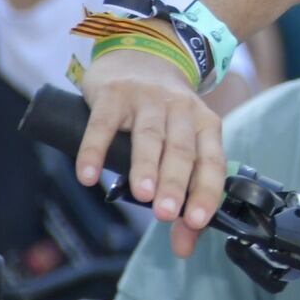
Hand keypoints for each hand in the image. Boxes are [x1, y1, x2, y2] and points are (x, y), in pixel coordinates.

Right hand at [76, 41, 225, 257]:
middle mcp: (180, 110)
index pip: (211, 161)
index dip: (206, 191)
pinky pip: (103, 123)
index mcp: (204, 125)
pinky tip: (88, 176)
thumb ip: (183, 197)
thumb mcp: (181, 145)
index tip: (197, 221)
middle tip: (165, 212)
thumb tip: (184, 247)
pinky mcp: (113, 94)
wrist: (145, 52)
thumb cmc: (165, 113)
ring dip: (144, 165)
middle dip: (175, 182)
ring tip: (140, 194)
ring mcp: (147, 100)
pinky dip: (94, 150)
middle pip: (180, 149)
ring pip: (148, 135)